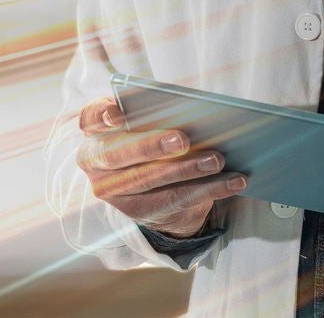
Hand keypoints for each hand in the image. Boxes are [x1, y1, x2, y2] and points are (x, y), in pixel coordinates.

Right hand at [73, 96, 248, 238]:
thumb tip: (197, 112)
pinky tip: (233, 182)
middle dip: (152, 146)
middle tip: (183, 139)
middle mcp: (95, 161)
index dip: (101, 116)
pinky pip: (174, 200)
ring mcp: (111, 190)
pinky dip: (208, 189)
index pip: (90, 118)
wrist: (148, 183)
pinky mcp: (136, 211)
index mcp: (96, 129)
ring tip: (218, 160)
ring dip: (187, 170)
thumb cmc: (151, 135)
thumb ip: (158, 114)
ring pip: (149, 180)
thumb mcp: (148, 122)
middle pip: (120, 153)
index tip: (117, 113)